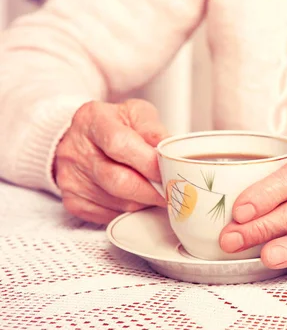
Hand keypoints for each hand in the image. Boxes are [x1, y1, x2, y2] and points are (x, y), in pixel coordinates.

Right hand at [54, 99, 168, 223]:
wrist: (83, 138)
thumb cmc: (115, 125)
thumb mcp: (137, 114)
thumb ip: (155, 131)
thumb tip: (172, 153)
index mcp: (92, 119)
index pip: (120, 144)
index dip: (149, 162)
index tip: (169, 171)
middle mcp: (75, 149)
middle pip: (118, 180)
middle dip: (152, 190)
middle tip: (172, 190)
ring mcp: (70, 178)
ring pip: (119, 202)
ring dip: (144, 201)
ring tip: (155, 191)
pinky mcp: (72, 201)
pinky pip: (110, 215)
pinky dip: (130, 210)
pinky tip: (136, 197)